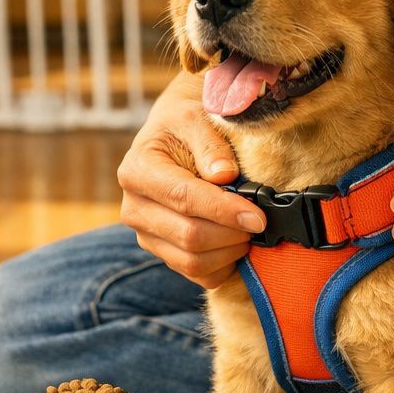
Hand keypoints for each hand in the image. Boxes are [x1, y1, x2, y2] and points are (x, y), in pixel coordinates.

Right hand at [118, 82, 265, 287]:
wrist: (173, 138)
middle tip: (259, 221)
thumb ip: (209, 143)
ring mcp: (146, 235)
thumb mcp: (194, 117)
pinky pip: (197, 275)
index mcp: (137, 171)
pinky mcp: (162, 253)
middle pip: (189, 236)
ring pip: (193, 261)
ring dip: (230, 251)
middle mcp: (134, 208)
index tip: (258, 216)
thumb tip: (224, 175)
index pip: (184, 199)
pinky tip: (236, 242)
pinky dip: (224, 265)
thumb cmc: (184, 126)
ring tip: (248, 230)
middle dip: (232, 233)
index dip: (225, 210)